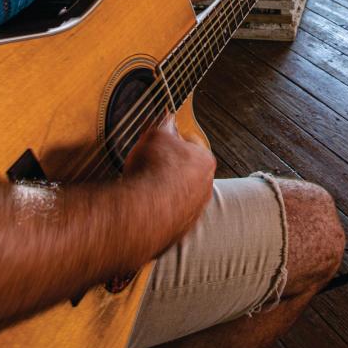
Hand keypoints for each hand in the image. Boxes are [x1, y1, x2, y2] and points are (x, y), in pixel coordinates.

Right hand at [122, 117, 214, 247]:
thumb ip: (164, 124)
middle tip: (148, 163)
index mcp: (205, 162)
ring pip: (179, 196)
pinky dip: (157, 210)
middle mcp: (205, 188)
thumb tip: (167, 117)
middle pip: (186, 171)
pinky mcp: (178, 231)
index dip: (172, 140)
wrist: (143, 211)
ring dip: (164, 190)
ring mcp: (193, 211)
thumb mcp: (156, 134)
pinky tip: (142, 205)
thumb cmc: (153, 170)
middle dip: (169, 166)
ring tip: (142, 185)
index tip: (158, 140)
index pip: (191, 144)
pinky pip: (168, 216)